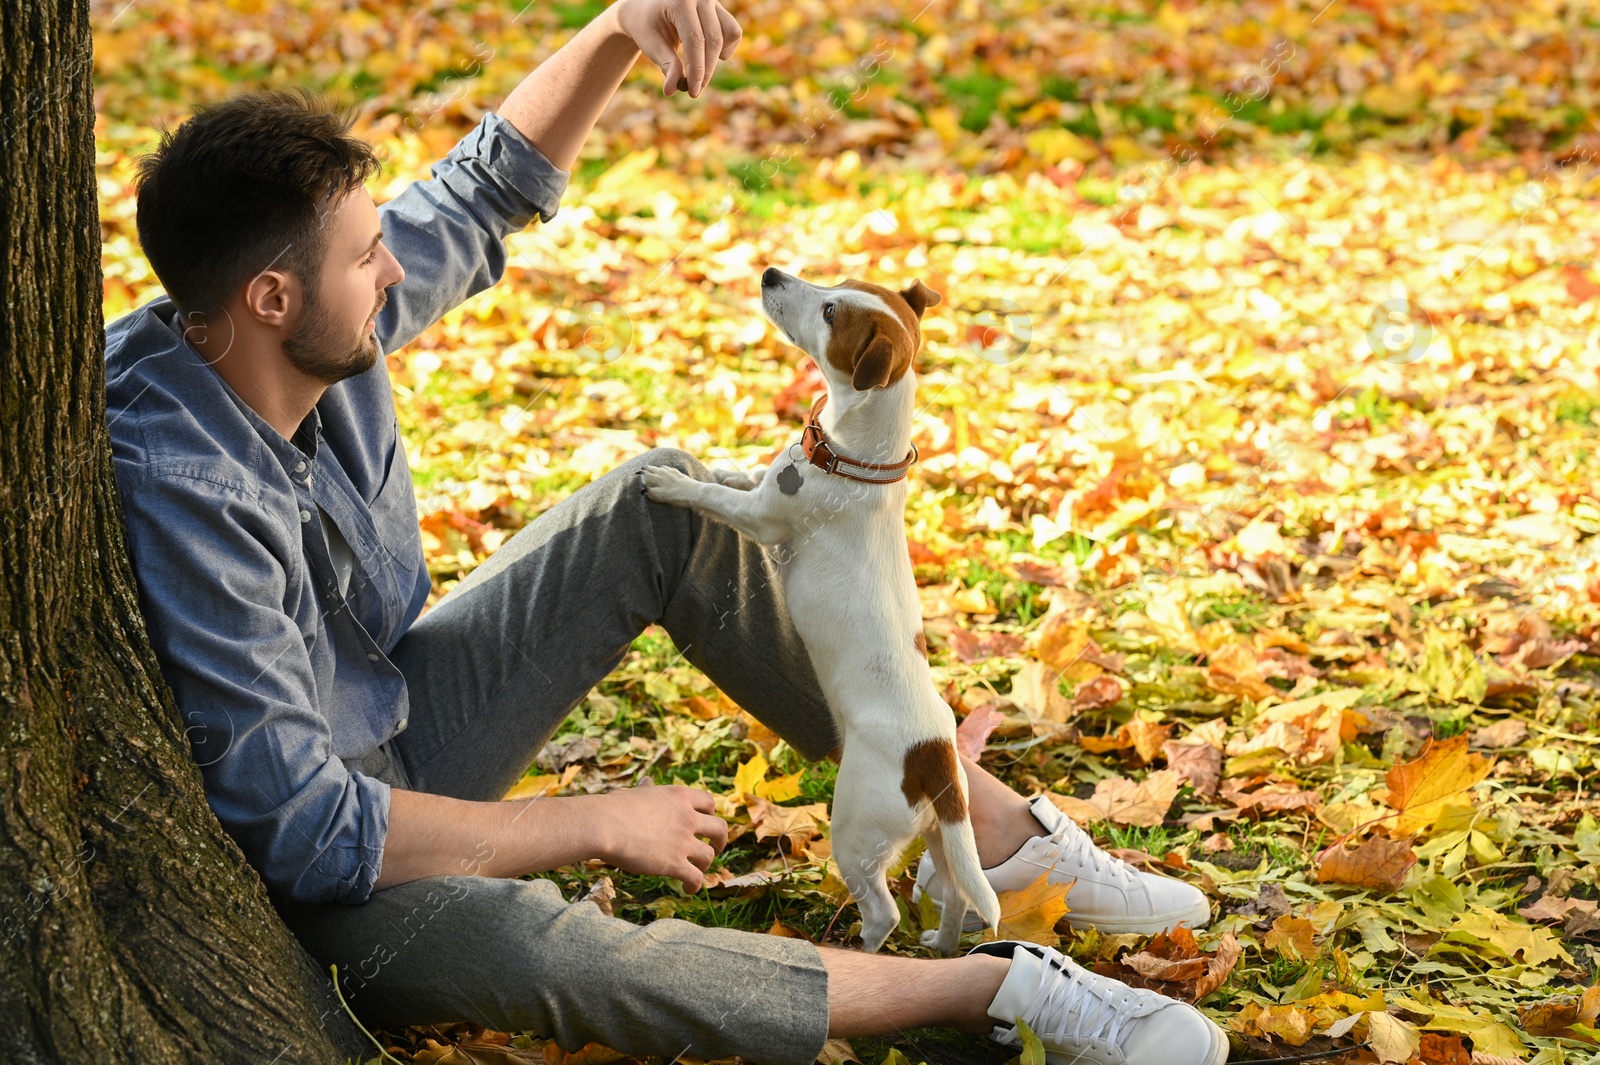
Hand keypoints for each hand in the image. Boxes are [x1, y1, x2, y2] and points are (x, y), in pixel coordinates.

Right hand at [594, 778, 728, 889]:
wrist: (604, 825)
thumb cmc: (614, 808)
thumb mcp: (636, 793)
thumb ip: (647, 790)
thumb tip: (646, 782)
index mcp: (680, 797)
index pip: (709, 802)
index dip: (709, 813)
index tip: (704, 822)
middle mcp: (687, 817)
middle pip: (720, 828)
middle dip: (721, 840)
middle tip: (715, 847)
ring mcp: (683, 841)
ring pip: (708, 856)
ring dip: (705, 865)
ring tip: (697, 871)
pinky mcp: (675, 863)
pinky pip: (696, 878)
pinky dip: (695, 885)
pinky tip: (688, 889)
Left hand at [613, 0, 741, 97]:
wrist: (646, 8)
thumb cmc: (646, 25)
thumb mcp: (651, 44)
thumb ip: (666, 65)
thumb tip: (672, 90)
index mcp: (680, 0)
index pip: (695, 39)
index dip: (697, 68)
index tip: (694, 92)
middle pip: (713, 39)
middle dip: (706, 70)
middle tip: (694, 91)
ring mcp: (712, 1)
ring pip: (730, 34)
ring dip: (717, 57)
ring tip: (698, 66)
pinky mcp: (719, 9)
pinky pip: (733, 31)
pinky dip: (724, 48)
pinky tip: (705, 52)